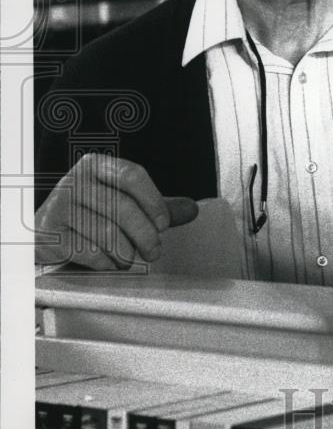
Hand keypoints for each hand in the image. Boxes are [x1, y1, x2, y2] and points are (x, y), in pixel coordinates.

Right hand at [35, 153, 197, 270]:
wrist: (43, 232)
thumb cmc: (89, 215)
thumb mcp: (121, 202)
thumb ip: (156, 205)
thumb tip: (192, 209)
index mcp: (95, 166)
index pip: (132, 175)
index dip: (154, 201)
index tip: (164, 224)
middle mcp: (75, 181)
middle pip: (123, 207)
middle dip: (146, 235)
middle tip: (154, 251)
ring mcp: (59, 206)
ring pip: (106, 233)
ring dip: (126, 253)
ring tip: (130, 259)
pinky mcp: (50, 233)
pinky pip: (88, 251)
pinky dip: (106, 262)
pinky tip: (109, 262)